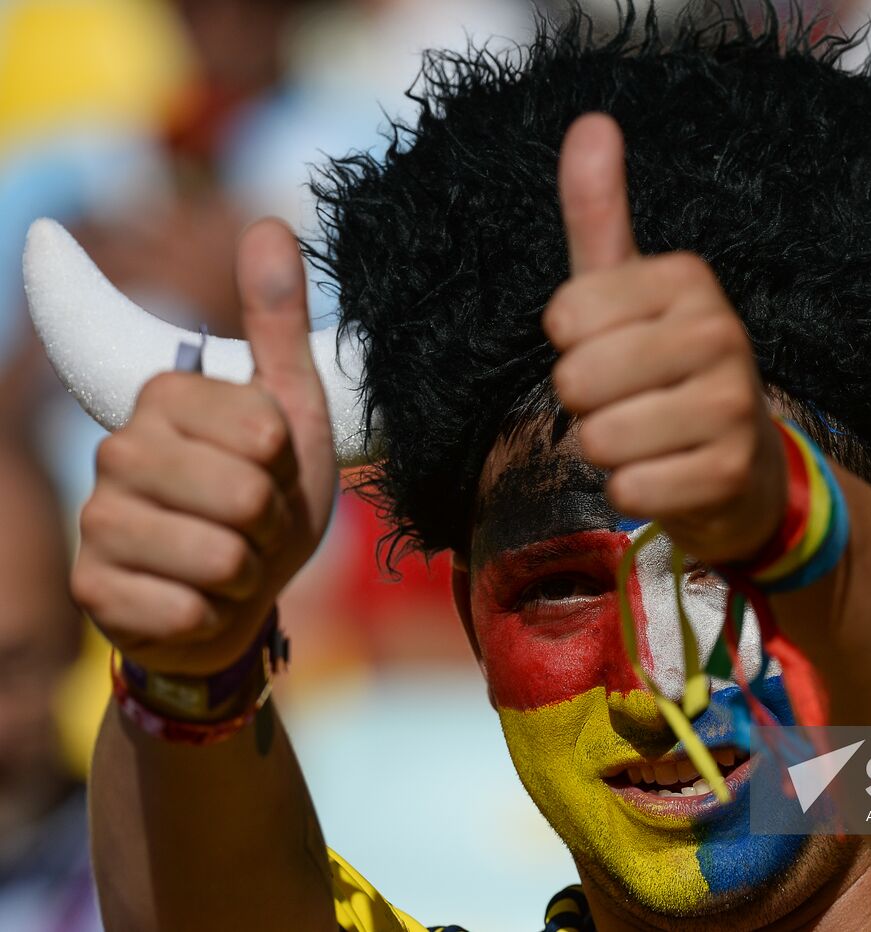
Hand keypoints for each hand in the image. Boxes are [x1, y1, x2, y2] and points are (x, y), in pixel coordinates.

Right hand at [72, 220, 337, 676]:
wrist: (239, 592)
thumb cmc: (269, 496)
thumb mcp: (292, 409)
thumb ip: (278, 323)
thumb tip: (269, 223)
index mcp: (166, 395)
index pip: (264, 433)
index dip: (286, 465)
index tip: (269, 468)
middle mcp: (117, 448)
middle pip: (244, 495)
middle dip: (271, 523)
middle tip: (254, 523)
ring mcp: (97, 520)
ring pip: (217, 556)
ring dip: (247, 570)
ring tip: (231, 560)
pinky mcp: (92, 588)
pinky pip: (182, 608)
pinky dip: (212, 613)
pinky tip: (198, 599)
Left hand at [543, 114, 786, 564]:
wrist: (745, 466)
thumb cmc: (666, 370)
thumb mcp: (628, 290)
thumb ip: (600, 215)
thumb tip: (590, 121)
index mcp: (688, 278)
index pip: (565, 317)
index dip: (571, 346)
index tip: (614, 347)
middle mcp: (721, 332)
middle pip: (577, 380)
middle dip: (586, 405)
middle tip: (630, 401)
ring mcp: (733, 405)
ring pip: (601, 440)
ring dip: (608, 452)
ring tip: (649, 439)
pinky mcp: (731, 473)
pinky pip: (631, 490)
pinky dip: (635, 493)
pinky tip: (668, 476)